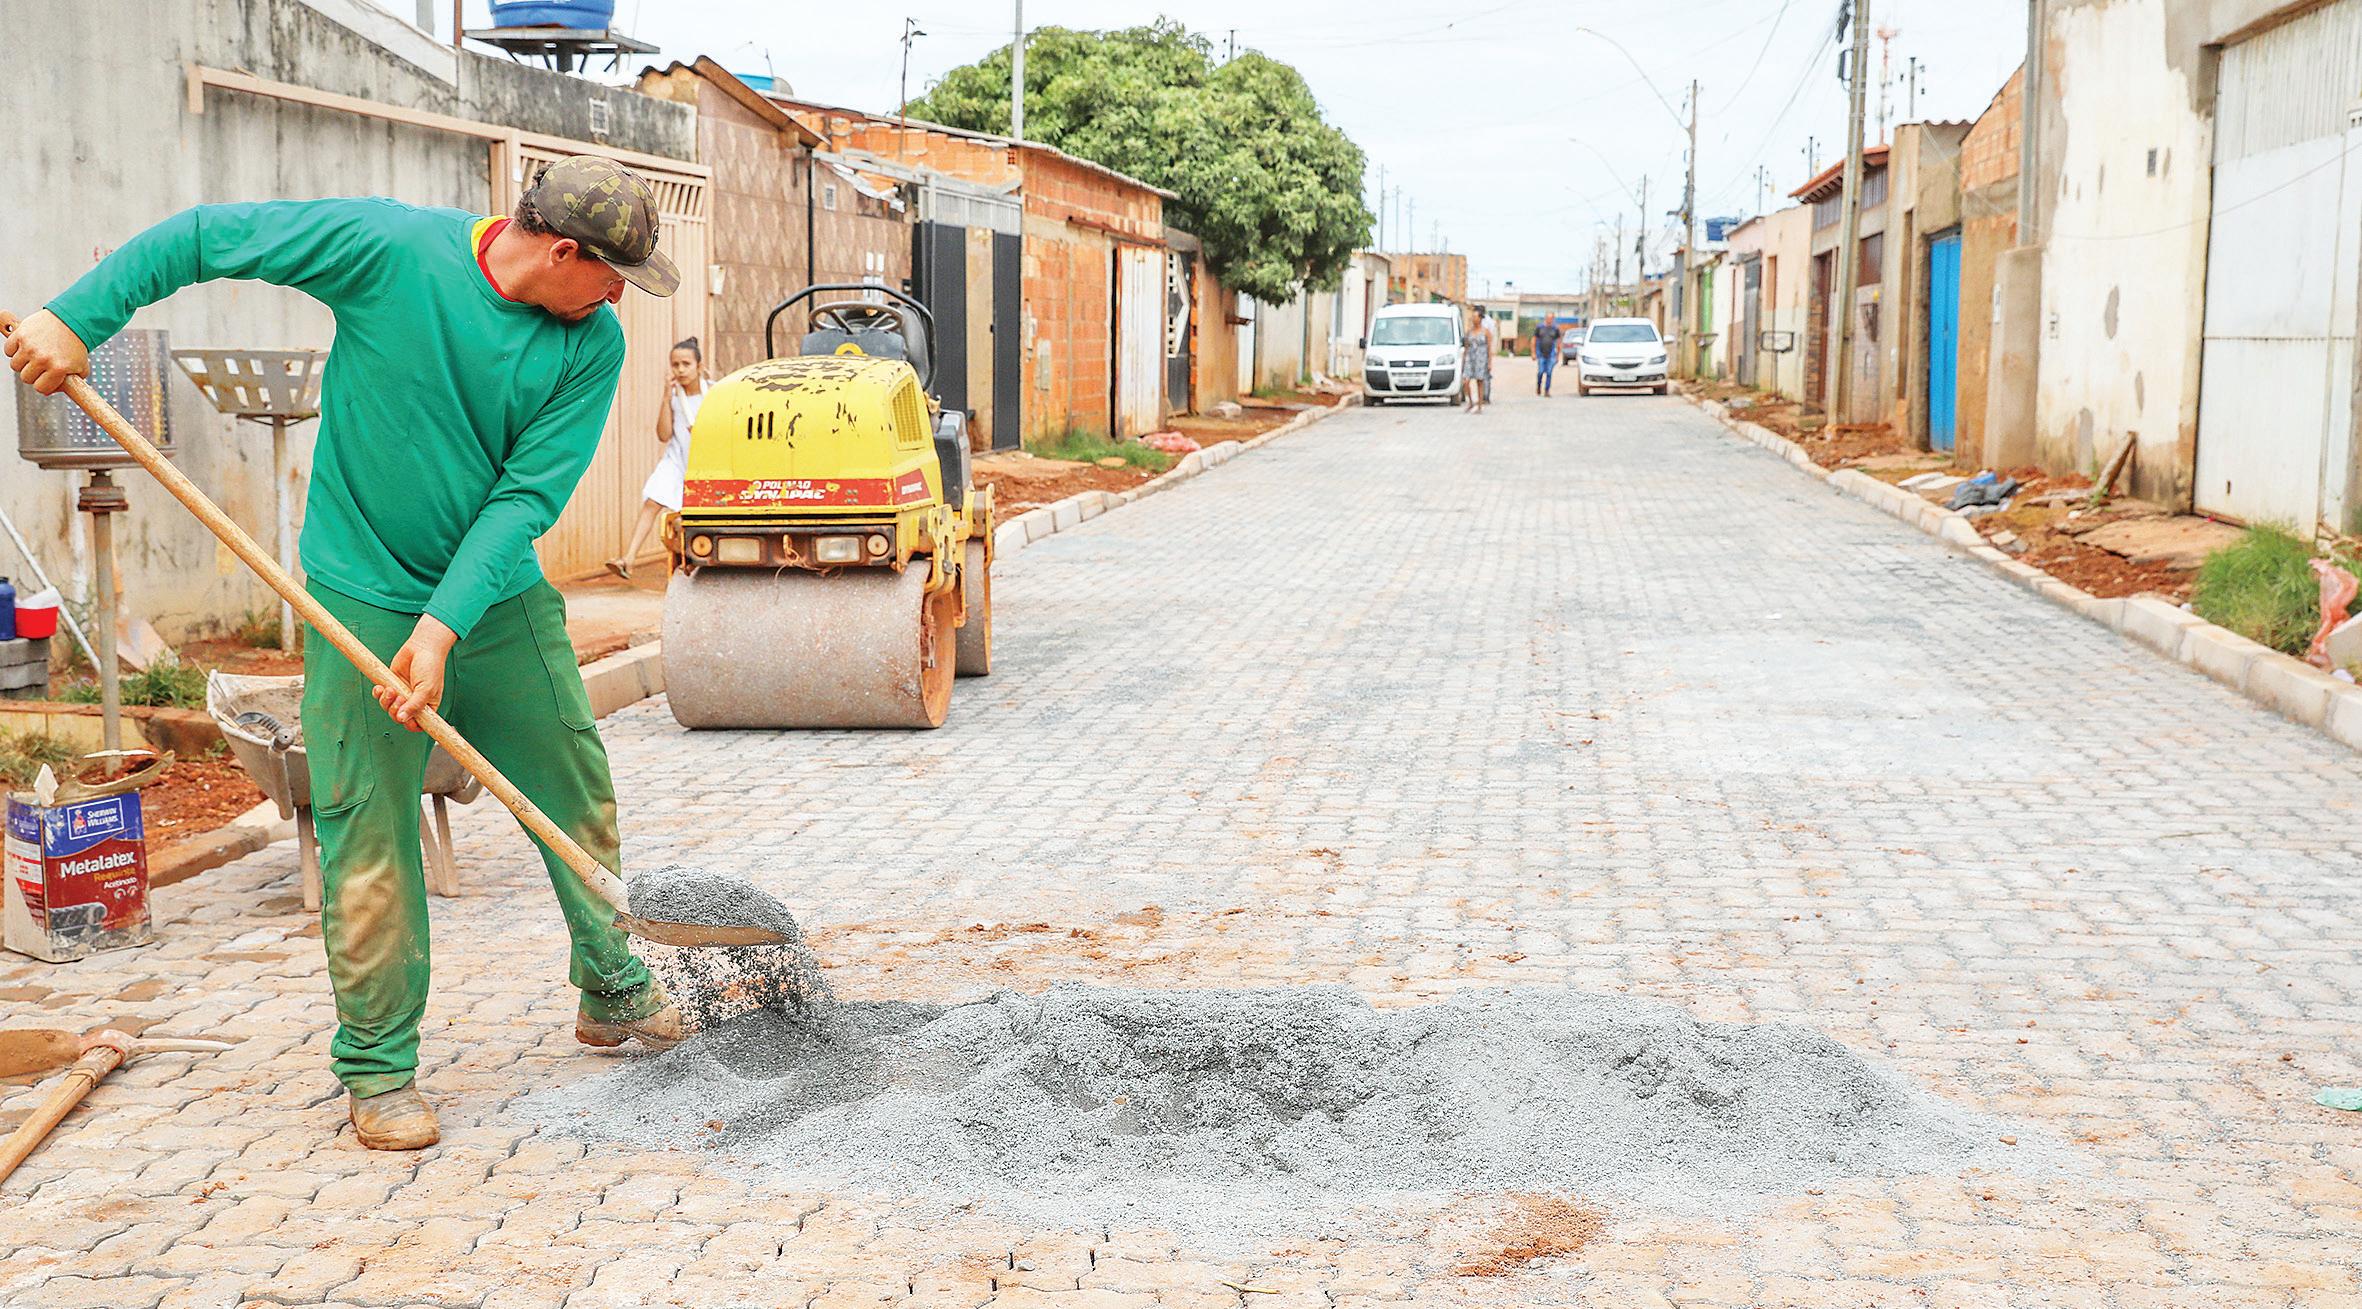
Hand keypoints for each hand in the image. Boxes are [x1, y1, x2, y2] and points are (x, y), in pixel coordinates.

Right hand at [3, 310, 90, 395]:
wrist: (71, 319)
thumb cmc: (75, 345)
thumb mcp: (80, 367)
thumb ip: (67, 383)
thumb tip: (46, 392)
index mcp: (58, 368)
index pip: (40, 388)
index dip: (43, 384)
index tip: (46, 378)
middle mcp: (43, 358)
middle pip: (25, 378)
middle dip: (33, 374)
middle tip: (41, 365)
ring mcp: (30, 346)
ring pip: (15, 366)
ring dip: (22, 362)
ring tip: (34, 355)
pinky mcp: (20, 335)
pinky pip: (8, 350)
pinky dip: (14, 349)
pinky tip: (26, 345)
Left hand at [375, 615, 457, 729]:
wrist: (421, 647)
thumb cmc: (430, 667)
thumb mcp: (426, 689)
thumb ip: (414, 706)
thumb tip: (402, 719)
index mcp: (427, 707)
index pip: (417, 725)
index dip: (409, 724)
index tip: (405, 719)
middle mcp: (413, 703)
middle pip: (399, 717)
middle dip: (395, 710)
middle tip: (399, 698)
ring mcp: (402, 695)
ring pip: (388, 708)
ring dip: (386, 701)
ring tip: (390, 689)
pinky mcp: (391, 685)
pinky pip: (380, 697)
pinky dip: (378, 694)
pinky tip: (380, 687)